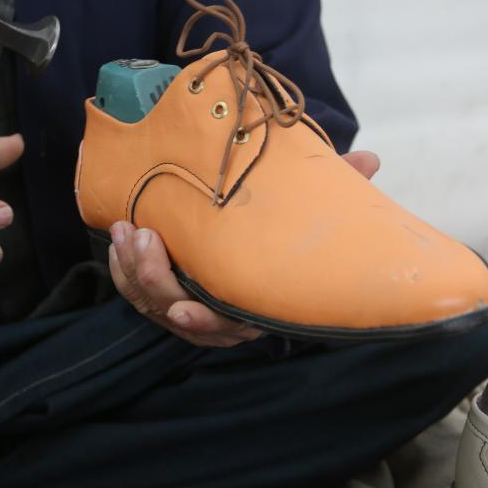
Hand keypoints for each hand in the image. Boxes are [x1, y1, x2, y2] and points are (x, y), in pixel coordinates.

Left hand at [108, 150, 379, 346]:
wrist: (263, 224)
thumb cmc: (288, 223)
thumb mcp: (313, 206)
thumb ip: (338, 186)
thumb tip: (370, 161)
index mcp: (257, 303)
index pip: (229, 327)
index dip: (205, 323)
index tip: (183, 309)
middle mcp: (221, 313)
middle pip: (178, 316)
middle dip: (154, 281)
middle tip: (144, 238)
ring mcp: (190, 303)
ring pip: (151, 304)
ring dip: (134, 270)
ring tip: (126, 231)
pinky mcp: (165, 288)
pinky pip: (135, 290)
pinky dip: (123, 268)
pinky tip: (117, 238)